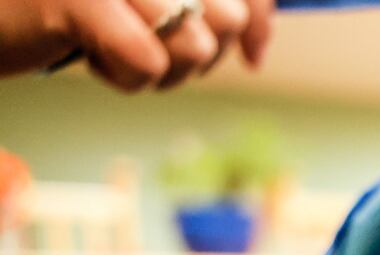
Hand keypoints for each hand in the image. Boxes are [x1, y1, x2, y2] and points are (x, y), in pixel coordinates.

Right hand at [0, 0, 275, 89]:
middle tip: (147, 45)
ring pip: (193, 48)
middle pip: (228, 20)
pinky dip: (126, 76)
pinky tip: (91, 57)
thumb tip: (256, 49)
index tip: (252, 53)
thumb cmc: (73, 8)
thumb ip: (211, 11)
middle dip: (197, 54)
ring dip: (158, 71)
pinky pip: (148, 61)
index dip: (261, 20)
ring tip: (112, 48)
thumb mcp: (150, 4)